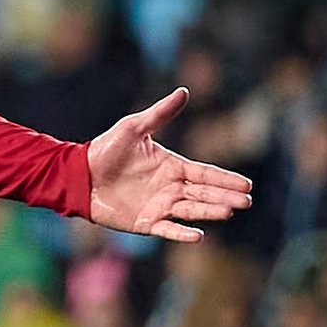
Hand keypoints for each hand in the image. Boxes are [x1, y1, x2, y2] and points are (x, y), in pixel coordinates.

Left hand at [86, 88, 251, 241]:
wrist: (79, 174)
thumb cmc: (105, 149)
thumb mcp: (133, 128)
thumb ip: (159, 113)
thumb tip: (183, 91)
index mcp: (172, 167)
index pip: (205, 173)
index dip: (226, 179)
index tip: (247, 185)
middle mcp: (170, 188)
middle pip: (204, 193)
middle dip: (225, 197)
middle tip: (246, 201)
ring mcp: (159, 206)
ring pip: (191, 210)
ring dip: (209, 211)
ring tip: (229, 211)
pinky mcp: (145, 222)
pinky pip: (167, 229)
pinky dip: (182, 233)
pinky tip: (198, 236)